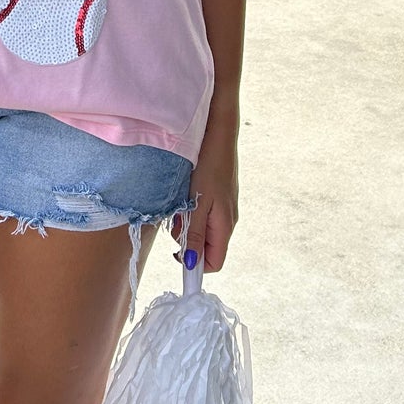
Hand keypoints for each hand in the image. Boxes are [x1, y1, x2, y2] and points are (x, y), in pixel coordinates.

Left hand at [170, 124, 237, 272]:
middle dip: (188, 240)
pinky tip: (186, 196)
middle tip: (176, 221)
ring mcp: (224, 208)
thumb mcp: (197, 203)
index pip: (215, 262)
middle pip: (207, 247)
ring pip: (203, 230)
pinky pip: (203, 215)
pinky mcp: (219, 197)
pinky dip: (192, 211)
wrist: (219, 136)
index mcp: (224, 226)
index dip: (197, 266)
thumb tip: (192, 263)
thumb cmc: (209, 168)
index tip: (177, 258)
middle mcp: (227, 221)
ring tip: (180, 204)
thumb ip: (194, 234)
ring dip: (188, 224)